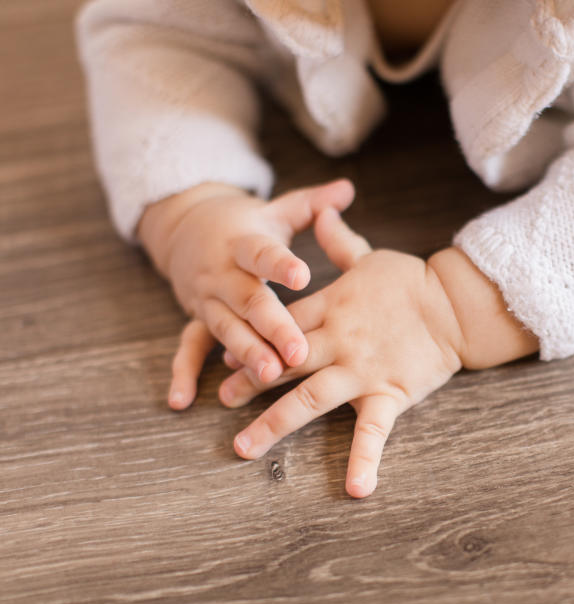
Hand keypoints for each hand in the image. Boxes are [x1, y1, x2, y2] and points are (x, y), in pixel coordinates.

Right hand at [140, 179, 355, 408]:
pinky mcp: (196, 318)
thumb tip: (347, 189)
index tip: (303, 276)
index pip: (262, 253)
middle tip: (299, 349)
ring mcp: (208, 299)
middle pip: (248, 300)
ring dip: (246, 353)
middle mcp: (223, 273)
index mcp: (244, 243)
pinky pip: (187, 347)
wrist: (187, 228)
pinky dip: (182, 373)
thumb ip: (311, 205)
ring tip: (269, 374)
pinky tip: (182, 400)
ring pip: (226, 328)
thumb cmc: (248, 226)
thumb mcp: (277, 211)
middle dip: (273, 326)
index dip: (280, 264)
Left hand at [214, 207, 465, 496]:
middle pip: (282, 362)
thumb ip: (339, 241)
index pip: (280, 323)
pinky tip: (355, 490)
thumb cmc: (411, 281)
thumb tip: (322, 210)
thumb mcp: (371, 256)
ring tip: (243, 448)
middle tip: (222, 400)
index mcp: (330, 306)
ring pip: (308, 399)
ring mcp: (361, 370)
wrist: (454, 305)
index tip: (223, 354)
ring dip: (274, 424)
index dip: (251, 337)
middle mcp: (338, 340)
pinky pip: (373, 432)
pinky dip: (363, 460)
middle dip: (249, 381)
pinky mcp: (388, 394)